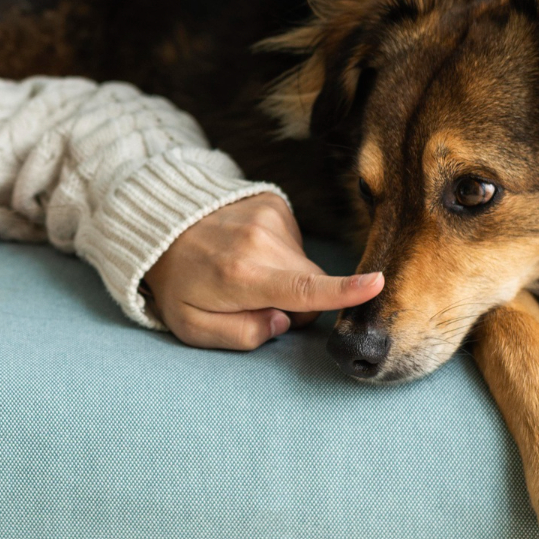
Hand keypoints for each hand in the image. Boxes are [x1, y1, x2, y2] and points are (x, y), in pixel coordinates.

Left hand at [141, 192, 382, 350]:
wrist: (160, 227)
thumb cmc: (179, 284)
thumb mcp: (193, 328)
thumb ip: (241, 336)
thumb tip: (284, 322)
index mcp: (242, 276)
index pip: (302, 288)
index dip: (343, 291)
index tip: (378, 284)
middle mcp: (260, 241)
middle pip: (311, 284)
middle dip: (293, 303)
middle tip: (252, 302)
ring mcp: (268, 216)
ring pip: (305, 264)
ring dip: (284, 276)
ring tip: (242, 271)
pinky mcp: (273, 202)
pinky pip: (295, 242)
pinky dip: (278, 253)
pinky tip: (247, 250)